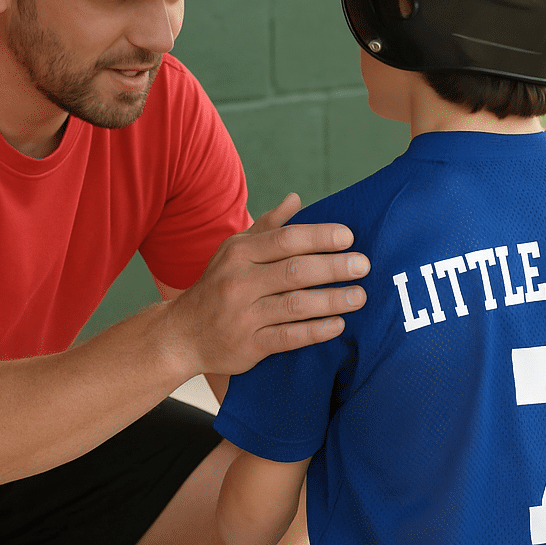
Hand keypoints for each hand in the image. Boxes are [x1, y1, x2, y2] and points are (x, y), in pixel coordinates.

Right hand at [166, 193, 368, 376]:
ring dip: (332, 300)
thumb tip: (296, 199)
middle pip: (295, 271)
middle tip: (363, 265)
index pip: (286, 239)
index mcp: (239, 253)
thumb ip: (267, 226)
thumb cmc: (217, 286)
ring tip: (360, 296)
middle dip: (334, 267)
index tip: (349, 237)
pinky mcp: (249, 345)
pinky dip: (316, 331)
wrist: (182, 334)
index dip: (320, 236)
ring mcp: (244, 315)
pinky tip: (339, 324)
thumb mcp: (234, 250)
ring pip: (296, 305)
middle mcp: (239, 282)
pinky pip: (289, 337)